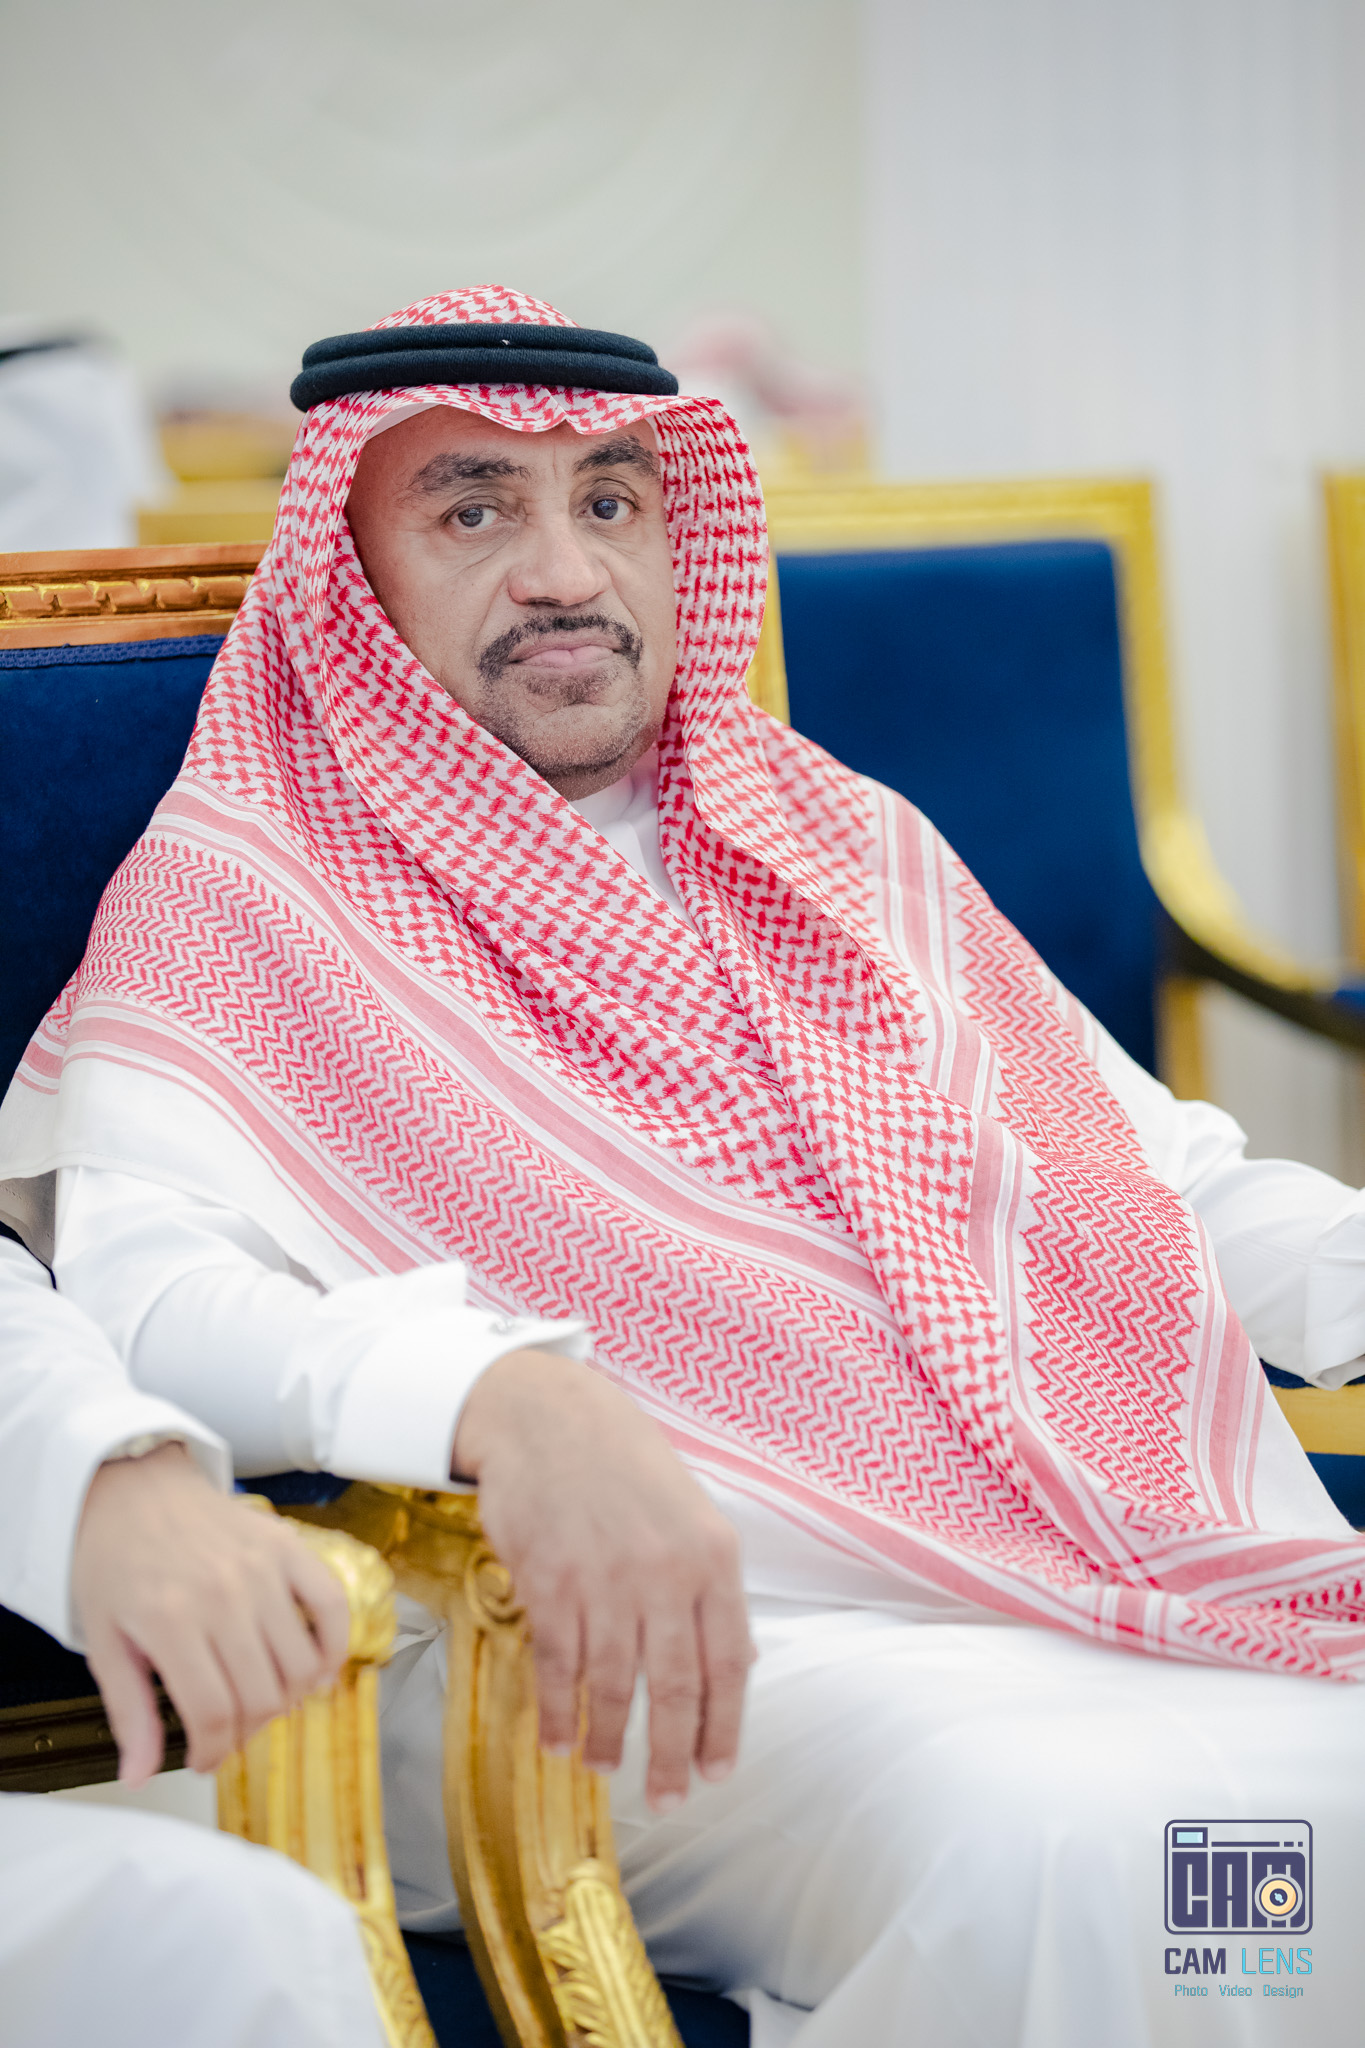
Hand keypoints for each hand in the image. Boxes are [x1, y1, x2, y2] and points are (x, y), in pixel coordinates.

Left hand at [71, 1443, 351, 1785]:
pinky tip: (318, 1669)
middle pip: (262, 1696)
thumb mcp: (103, 1640)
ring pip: (301, 1664)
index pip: (214, 1713)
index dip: (213, 1751)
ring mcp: (263, 1568)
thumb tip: (137, 1776)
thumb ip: (129, 1710)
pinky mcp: (288, 1547)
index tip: (204, 1759)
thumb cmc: (113, 1560)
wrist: (134, 1487)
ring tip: (263, 1701)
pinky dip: (334, 1646)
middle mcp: (224, 1595)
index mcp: (171, 1621)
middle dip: (246, 1731)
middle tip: (228, 1732)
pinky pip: (331, 1606)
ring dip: (288, 1699)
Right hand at [453, 1348, 752, 1811]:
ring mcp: (605, 1581)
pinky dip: (558, 1712)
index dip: (723, 1727)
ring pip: (614, 1685)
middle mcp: (665, 1573)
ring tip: (608, 1767)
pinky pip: (559, 1666)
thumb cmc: (623, 1464)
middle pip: (674, 1688)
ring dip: (610, 1739)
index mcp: (712, 1556)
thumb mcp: (690, 1513)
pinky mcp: (549, 1584)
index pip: (729, 1663)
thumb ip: (710, 1588)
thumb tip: (737, 1663)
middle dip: (671, 1755)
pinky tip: (558, 1739)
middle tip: (667, 1797)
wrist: (547, 1415)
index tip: (716, 1771)